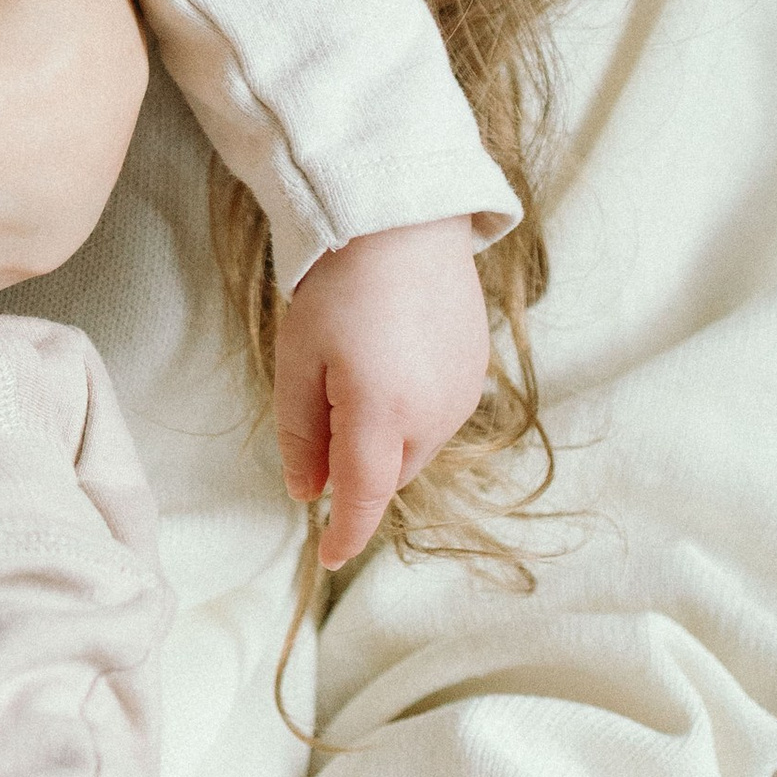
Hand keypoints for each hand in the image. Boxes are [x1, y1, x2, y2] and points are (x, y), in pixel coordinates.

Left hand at [273, 216, 489, 569]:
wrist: (405, 220)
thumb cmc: (340, 285)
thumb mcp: (299, 359)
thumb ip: (301, 434)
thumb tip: (306, 493)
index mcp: (383, 415)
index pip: (365, 498)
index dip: (347, 535)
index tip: (328, 557)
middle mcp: (434, 415)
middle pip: (389, 475)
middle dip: (358, 471)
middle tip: (323, 424)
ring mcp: (463, 394)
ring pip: (417, 447)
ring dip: (386, 440)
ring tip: (357, 377)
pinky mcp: (478, 371)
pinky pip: (440, 415)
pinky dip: (411, 411)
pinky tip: (389, 362)